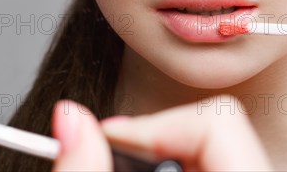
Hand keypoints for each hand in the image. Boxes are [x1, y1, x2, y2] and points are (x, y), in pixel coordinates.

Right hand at [52, 97, 271, 170]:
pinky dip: (175, 161)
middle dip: (153, 136)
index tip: (110, 135)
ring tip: (134, 168)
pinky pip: (214, 158)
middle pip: (212, 126)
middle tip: (116, 154)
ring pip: (211, 142)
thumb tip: (70, 120)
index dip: (152, 124)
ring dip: (162, 150)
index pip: (216, 123)